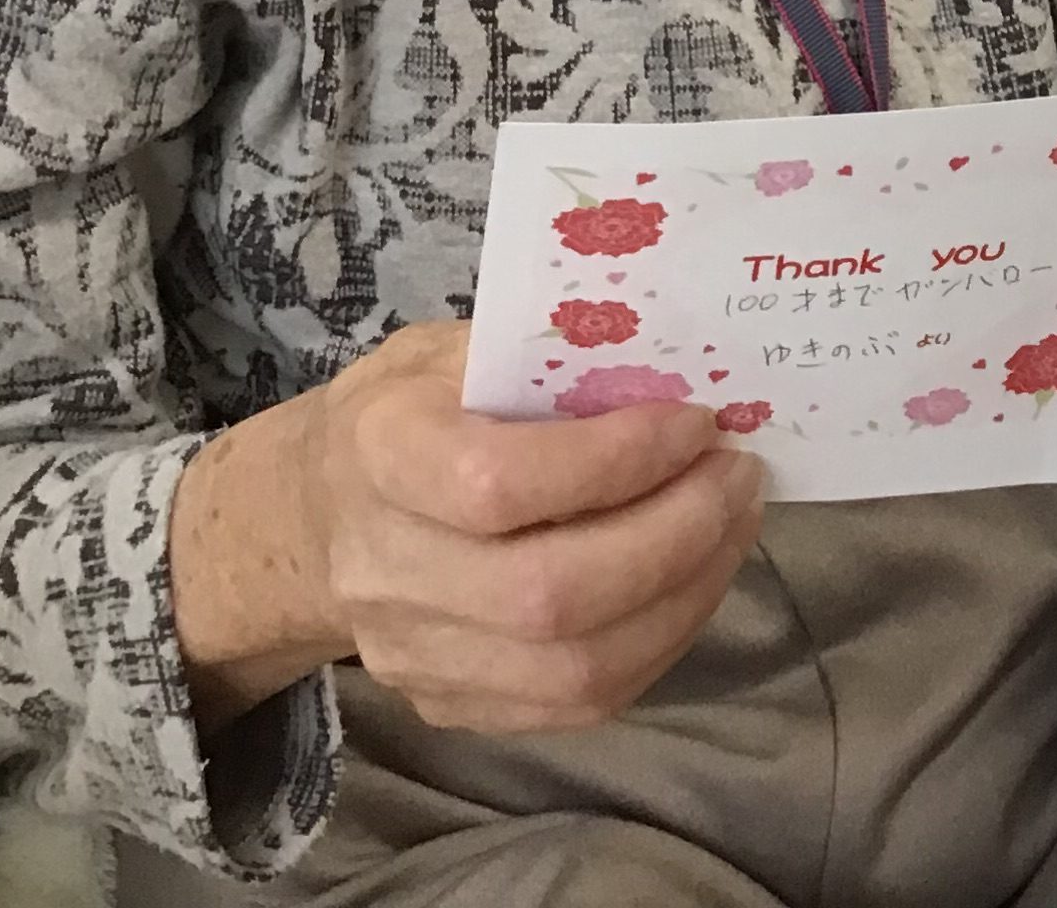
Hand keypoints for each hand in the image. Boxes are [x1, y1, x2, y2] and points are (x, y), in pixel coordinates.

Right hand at [175, 321, 763, 734]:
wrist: (318, 514)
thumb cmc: (412, 408)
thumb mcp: (460, 349)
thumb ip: (554, 358)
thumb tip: (683, 368)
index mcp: (381, 453)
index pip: (499, 483)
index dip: (616, 459)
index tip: (696, 420)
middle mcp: (386, 569)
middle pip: (547, 597)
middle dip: (675, 536)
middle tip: (738, 476)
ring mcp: (415, 656)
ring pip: (575, 671)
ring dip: (685, 595)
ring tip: (732, 523)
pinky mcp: (451, 707)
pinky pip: (577, 705)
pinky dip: (659, 641)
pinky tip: (694, 578)